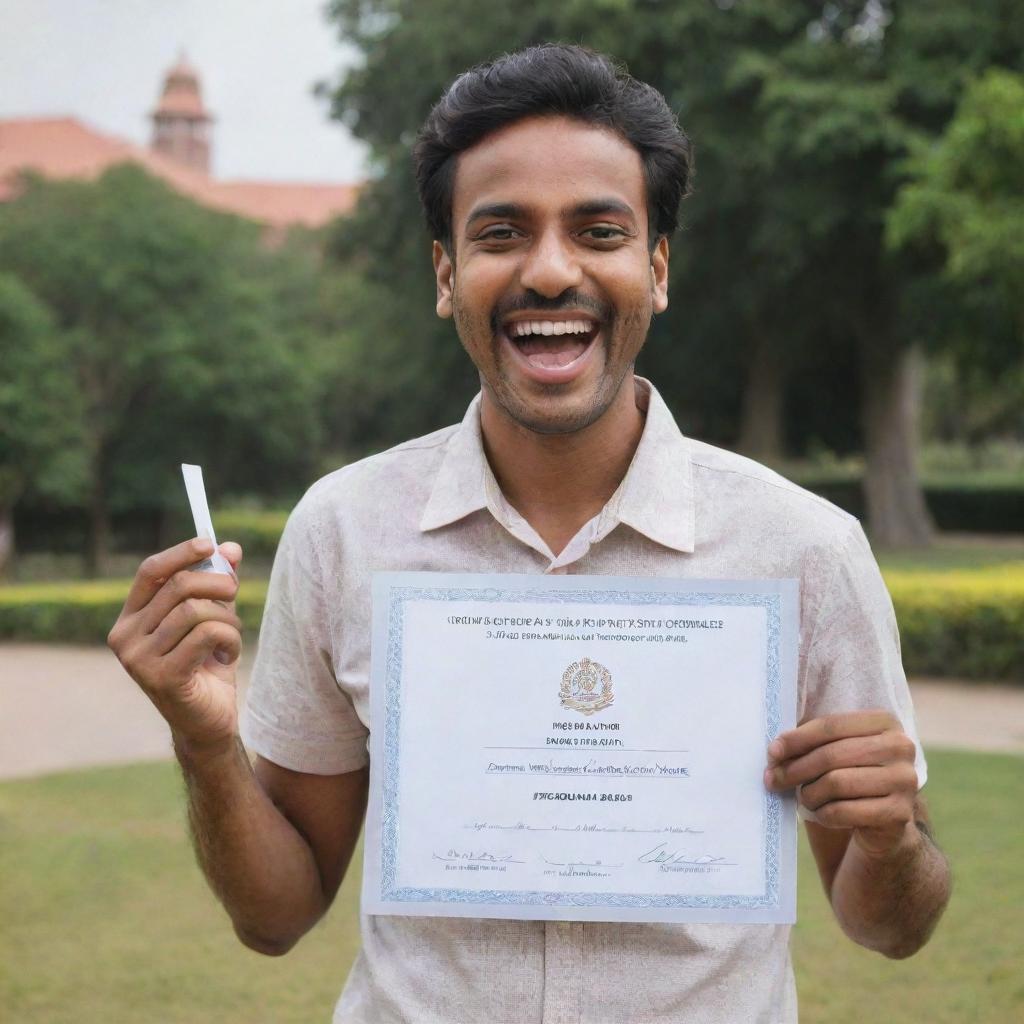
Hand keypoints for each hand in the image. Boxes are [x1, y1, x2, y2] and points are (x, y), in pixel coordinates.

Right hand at [108, 537, 243, 756]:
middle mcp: (125, 637)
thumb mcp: (214, 618)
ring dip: (227, 620)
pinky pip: (206, 635)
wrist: (209, 722)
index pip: (150, 572)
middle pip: (179, 585)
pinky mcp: (161, 677)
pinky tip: (227, 657)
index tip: (209, 543)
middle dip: (218, 584)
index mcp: (130, 619)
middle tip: (235, 595)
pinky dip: (229, 639)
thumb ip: (218, 584)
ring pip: (196, 610)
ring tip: (231, 637)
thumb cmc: (208, 666)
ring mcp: (139, 659)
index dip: (180, 552)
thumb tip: (231, 548)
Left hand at [764, 711, 919, 857]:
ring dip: (809, 793)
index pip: (831, 725)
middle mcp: (901, 747)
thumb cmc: (852, 779)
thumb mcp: (835, 753)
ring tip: (803, 797)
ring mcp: (905, 781)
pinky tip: (821, 813)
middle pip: (831, 754)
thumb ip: (811, 742)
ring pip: (836, 783)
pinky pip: (844, 811)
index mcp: (884, 722)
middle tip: (773, 779)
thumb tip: (776, 750)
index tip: (772, 752)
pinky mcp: (899, 813)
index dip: (796, 739)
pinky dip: (823, 814)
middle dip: (795, 768)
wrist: (884, 827)